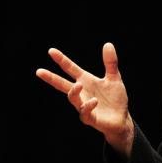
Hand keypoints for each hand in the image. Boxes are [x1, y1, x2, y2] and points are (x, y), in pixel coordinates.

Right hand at [36, 42, 133, 156]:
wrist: (122, 118)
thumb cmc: (115, 98)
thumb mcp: (114, 78)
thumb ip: (110, 63)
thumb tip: (107, 44)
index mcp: (86, 81)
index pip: (71, 69)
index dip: (61, 60)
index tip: (51, 51)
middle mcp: (82, 93)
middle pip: (63, 85)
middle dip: (51, 78)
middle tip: (39, 71)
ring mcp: (84, 106)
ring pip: (73, 99)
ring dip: (74, 92)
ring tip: (78, 85)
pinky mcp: (91, 118)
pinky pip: (85, 113)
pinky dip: (88, 106)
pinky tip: (94, 100)